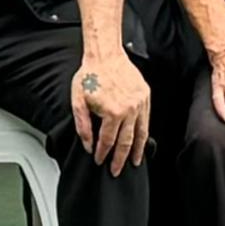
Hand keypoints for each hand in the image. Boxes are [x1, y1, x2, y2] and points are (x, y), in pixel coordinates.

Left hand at [74, 44, 151, 171]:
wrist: (105, 54)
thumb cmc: (91, 75)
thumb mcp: (78, 101)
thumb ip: (83, 126)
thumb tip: (88, 145)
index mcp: (113, 112)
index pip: (108, 141)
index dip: (103, 153)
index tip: (99, 160)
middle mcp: (129, 110)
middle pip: (126, 142)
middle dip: (120, 159)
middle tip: (116, 170)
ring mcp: (140, 103)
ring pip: (141, 133)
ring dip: (137, 150)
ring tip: (135, 162)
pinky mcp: (145, 96)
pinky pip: (146, 120)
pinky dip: (144, 133)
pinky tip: (141, 141)